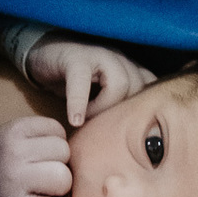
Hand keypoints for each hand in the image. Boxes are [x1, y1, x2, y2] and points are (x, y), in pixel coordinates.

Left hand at [0, 116, 72, 196]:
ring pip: (64, 149)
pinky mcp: (18, 125)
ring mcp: (15, 147)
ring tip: (44, 163)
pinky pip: (56, 127)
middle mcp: (14, 174)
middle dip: (62, 180)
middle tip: (47, 183)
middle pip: (64, 177)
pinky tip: (42, 147)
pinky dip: (54, 136)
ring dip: (59, 157)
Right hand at [25, 36, 154, 126]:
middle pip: (140, 89)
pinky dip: (79, 103)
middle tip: (103, 130)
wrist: (44, 57)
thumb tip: (137, 141)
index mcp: (131, 69)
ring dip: (103, 109)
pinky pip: (82, 81)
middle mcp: (121, 60)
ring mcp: (99, 55)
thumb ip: (120, 108)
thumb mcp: (102, 97)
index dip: (149, 112)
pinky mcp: (76, 58)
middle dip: (123, 114)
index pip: (154, 90)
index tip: (139, 136)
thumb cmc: (76, 84)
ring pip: (119, 83)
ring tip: (85, 121)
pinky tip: (74, 120)